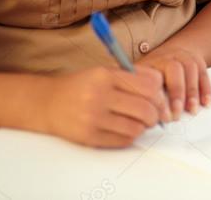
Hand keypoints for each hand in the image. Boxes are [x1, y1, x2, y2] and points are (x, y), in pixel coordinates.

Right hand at [42, 66, 169, 147]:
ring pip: (137, 127)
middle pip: (146, 109)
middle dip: (156, 114)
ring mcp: (93, 118)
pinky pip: (124, 140)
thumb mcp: (106, 71)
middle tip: (153, 114)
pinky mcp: (89, 136)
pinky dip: (131, 136)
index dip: (160, 94)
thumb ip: (134, 75)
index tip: (159, 98)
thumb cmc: (83, 86)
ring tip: (139, 122)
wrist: (47, 103)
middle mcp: (99, 96)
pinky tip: (126, 129)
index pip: (149, 86)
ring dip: (144, 127)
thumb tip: (163, 87)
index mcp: (106, 76)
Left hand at [138, 44, 210, 119]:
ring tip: (193, 110)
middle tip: (177, 113)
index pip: (155, 75)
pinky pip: (204, 75)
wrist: (171, 54)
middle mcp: (170, 56)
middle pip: (175, 69)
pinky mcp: (199, 61)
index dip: (159, 95)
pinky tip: (206, 102)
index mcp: (153, 62)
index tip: (162, 114)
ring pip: (192, 70)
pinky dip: (206, 90)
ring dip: (193, 93)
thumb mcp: (143, 80)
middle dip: (177, 93)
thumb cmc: (154, 74)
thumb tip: (146, 113)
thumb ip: (144, 92)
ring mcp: (186, 57)